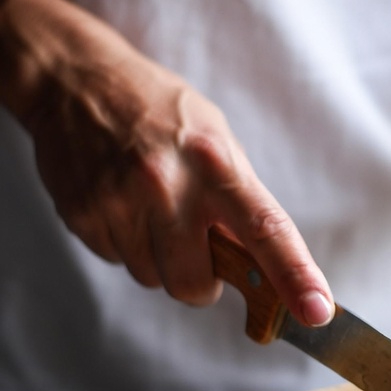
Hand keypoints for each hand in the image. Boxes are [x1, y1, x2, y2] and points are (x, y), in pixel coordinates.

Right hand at [0, 0, 333, 324]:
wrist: (74, 80)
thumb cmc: (158, 110)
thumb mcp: (215, 137)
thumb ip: (240, 198)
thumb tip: (265, 262)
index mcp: (215, 162)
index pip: (265, 228)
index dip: (294, 274)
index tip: (316, 310)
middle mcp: (168, 185)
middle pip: (194, 284)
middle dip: (199, 279)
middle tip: (194, 243)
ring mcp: (120, 203)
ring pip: (152, 278)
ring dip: (157, 258)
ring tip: (148, 205)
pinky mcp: (82, 216)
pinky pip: (115, 262)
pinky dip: (123, 243)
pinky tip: (119, 201)